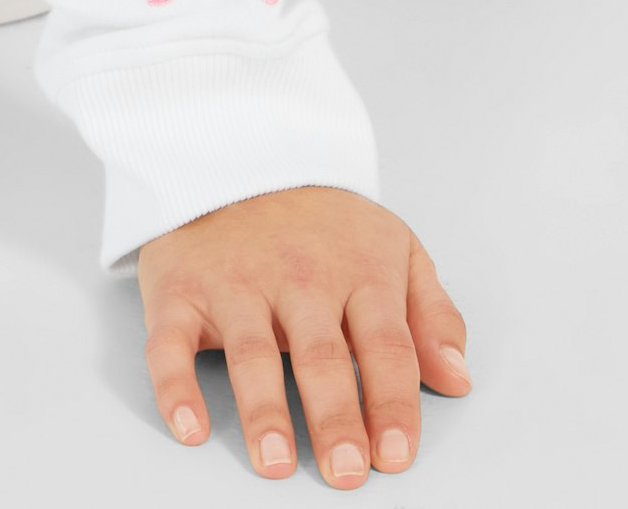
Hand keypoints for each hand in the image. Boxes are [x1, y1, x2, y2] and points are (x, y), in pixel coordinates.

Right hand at [137, 184, 468, 484]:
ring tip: (275, 461)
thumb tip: (457, 380)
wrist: (231, 154)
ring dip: (262, 409)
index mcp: (356, 271)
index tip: (395, 455)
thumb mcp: (392, 247)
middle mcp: (296, 277)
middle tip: (346, 471)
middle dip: (334, 416)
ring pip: (250, 351)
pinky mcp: (180, 288)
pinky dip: (173, 385)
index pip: (384, 344)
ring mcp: (235, 282)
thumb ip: (431, 315)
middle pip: (320, 354)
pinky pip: (170, 340)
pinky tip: (189, 426)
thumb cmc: (319, 221)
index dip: (391, 402)